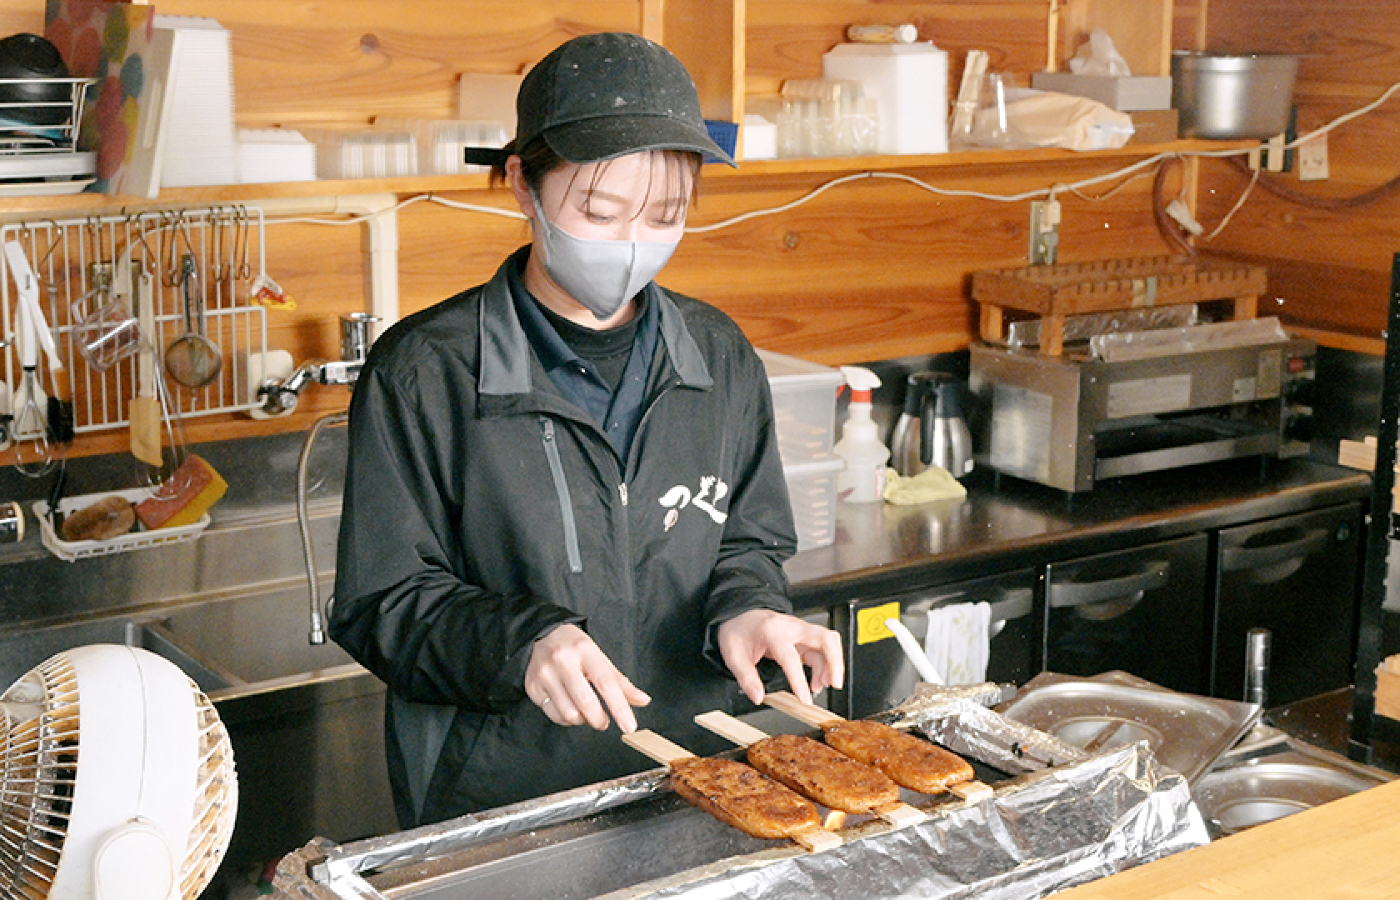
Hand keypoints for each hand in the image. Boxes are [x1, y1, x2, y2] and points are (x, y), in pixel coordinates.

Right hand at [525, 623, 650, 731]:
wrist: (541, 634)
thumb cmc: (575, 648)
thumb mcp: (599, 657)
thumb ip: (620, 681)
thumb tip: (644, 701)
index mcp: (585, 650)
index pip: (606, 683)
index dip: (620, 708)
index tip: (629, 726)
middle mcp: (562, 661)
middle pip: (586, 702)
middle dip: (600, 720)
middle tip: (604, 721)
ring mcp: (545, 675)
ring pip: (569, 714)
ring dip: (583, 721)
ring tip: (586, 713)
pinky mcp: (532, 687)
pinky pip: (554, 715)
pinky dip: (567, 720)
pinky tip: (571, 709)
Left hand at [717, 609, 844, 705]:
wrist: (740, 615)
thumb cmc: (739, 631)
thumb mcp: (733, 655)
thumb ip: (746, 678)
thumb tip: (758, 697)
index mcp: (771, 631)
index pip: (790, 657)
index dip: (799, 680)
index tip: (805, 698)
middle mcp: (791, 627)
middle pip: (824, 638)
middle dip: (835, 662)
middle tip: (834, 684)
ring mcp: (800, 630)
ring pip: (828, 643)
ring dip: (832, 666)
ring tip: (822, 686)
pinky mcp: (804, 637)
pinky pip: (823, 649)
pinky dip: (825, 666)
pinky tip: (818, 681)